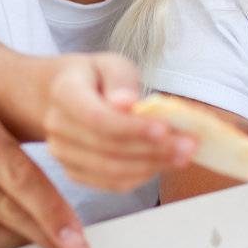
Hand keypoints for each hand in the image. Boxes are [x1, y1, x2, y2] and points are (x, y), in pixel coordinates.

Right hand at [43, 53, 194, 191]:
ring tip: (184, 155)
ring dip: (152, 166)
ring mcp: (62, 153)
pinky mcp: (74, 172)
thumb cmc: (94, 78)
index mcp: (64, 93)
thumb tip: (127, 103)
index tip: (164, 129)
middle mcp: (58, 126)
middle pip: (108, 148)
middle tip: (189, 145)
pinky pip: (111, 183)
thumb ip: (120, 80)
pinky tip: (163, 164)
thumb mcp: (110, 63)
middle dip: (153, 149)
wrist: (59, 96)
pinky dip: (141, 176)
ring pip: (112, 171)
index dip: (131, 128)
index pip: (96, 117)